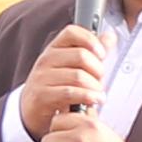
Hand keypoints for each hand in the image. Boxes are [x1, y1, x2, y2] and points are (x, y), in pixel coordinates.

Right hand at [17, 24, 109, 139]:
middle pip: (81, 55)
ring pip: (78, 76)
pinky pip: (70, 93)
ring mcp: (42, 77)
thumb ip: (92, 51)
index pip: (72, 32)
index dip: (91, 40)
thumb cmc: (56, 86)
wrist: (32, 110)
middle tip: (100, 80)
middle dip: (98, 69)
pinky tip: (94, 100)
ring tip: (98, 94)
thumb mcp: (73, 66)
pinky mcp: (42, 96)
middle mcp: (46, 59)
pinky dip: (87, 97)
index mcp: (54, 48)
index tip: (101, 54)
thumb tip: (110, 36)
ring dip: (95, 87)